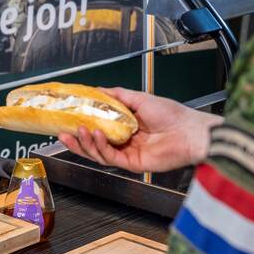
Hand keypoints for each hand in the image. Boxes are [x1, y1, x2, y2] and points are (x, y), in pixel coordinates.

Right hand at [58, 87, 220, 172]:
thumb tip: (98, 90)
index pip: (98, 127)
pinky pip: (110, 157)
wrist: (190, 131)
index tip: (69, 117)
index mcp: (126, 126)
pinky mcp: (132, 163)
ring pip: (98, 153)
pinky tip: (96, 135)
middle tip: (63, 130)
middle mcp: (125, 141)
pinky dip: (100, 147)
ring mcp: (128, 153)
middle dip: (77, 138)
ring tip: (80, 130)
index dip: (83, 124)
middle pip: (94, 143)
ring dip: (86, 142)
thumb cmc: (173, 114)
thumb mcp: (140, 98)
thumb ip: (118, 95)